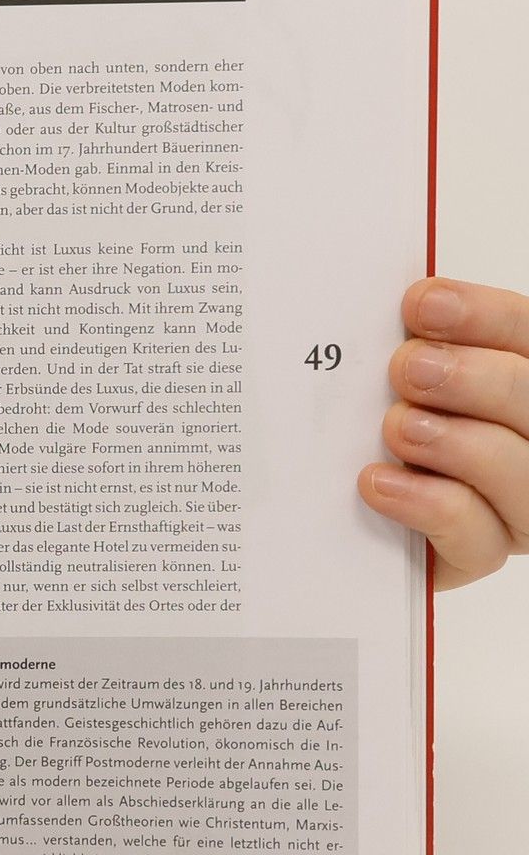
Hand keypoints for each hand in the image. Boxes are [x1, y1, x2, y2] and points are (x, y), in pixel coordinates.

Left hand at [359, 278, 528, 589]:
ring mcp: (516, 499)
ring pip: (518, 470)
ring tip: (398, 427)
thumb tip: (398, 303)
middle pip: (528, 398)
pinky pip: (478, 538)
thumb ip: (409, 343)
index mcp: (515, 379)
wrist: (343, 513)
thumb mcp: (392, 374)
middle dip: (470, 377)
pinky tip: (379, 483)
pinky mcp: (480, 551)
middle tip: (409, 369)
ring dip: (455, 442)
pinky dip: (428, 505)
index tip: (422, 304)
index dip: (482, 316)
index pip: (524, 334)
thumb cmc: (374, 422)